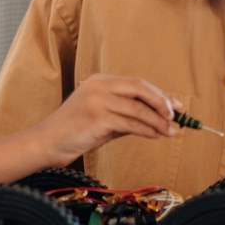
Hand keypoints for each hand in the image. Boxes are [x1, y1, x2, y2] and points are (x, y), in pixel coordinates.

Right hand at [34, 75, 180, 164]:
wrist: (48, 143)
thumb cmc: (76, 132)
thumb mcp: (104, 117)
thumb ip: (127, 114)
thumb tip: (159, 118)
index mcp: (101, 81)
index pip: (137, 83)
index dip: (159, 94)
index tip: (175, 105)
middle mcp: (99, 85)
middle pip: (140, 88)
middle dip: (161, 102)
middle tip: (176, 116)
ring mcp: (97, 100)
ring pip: (137, 108)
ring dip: (157, 121)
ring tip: (170, 131)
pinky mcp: (97, 118)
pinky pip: (130, 123)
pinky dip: (146, 129)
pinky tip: (155, 135)